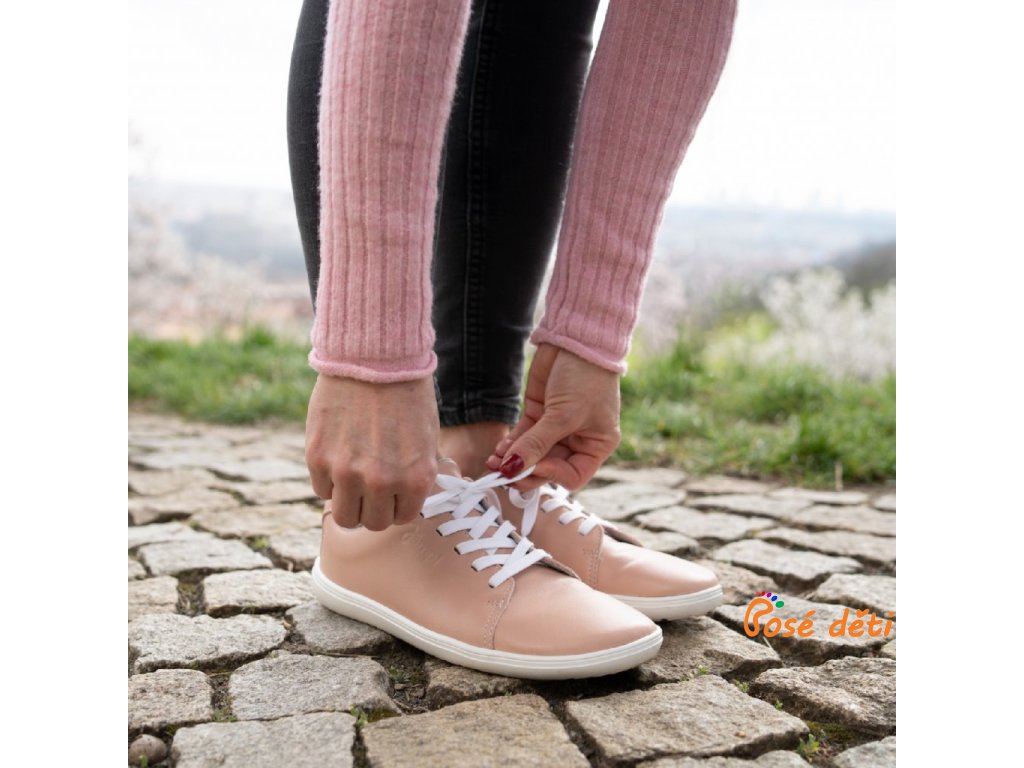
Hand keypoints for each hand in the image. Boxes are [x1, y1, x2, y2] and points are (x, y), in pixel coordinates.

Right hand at [305, 373, 438, 530]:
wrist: (374, 358)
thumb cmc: (406, 393)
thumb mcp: (426, 439)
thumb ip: (414, 473)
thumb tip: (403, 497)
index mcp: (415, 479)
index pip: (402, 517)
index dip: (396, 505)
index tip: (392, 492)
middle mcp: (382, 482)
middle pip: (372, 523)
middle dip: (373, 508)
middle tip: (371, 487)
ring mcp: (347, 472)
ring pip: (344, 516)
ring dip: (349, 502)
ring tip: (352, 480)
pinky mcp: (318, 458)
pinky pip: (322, 489)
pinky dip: (329, 481)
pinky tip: (337, 459)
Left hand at [484, 343, 620, 491]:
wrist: (576, 339)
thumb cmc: (585, 379)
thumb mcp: (563, 415)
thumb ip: (536, 444)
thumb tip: (511, 470)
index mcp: (596, 445)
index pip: (573, 476)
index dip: (551, 476)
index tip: (533, 467)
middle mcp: (577, 440)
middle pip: (548, 468)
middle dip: (525, 471)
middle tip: (503, 475)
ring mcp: (556, 428)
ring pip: (531, 454)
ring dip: (513, 460)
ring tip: (494, 462)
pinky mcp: (538, 414)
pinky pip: (523, 438)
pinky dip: (510, 445)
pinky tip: (499, 449)